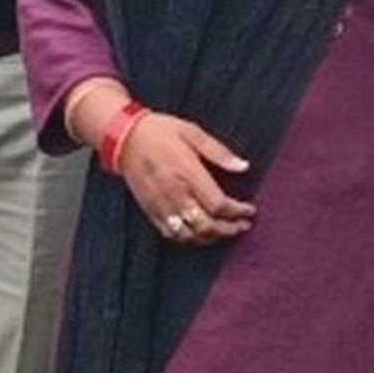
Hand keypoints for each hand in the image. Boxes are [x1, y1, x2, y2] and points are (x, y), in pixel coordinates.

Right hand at [118, 114, 254, 245]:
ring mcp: (161, 205)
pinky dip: (189, 240)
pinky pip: (171, 234)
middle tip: (243, 226)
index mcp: (187, 173)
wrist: (124, 137)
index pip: (218, 204)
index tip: (249, 210)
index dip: (238, 212)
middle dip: (229, 230)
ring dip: (211, 238)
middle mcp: (174, 193)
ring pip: (190, 235)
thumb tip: (243, 166)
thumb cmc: (160, 132)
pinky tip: (200, 235)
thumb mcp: (192, 132)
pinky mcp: (150, 210)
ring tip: (225, 232)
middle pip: (206, 225)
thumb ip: (219, 152)